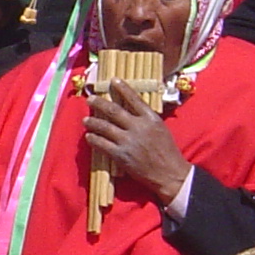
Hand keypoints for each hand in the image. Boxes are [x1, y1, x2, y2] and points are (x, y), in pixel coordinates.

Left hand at [82, 85, 187, 204]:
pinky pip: (102, 144)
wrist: (169, 174)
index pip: (134, 98)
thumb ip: (146, 119)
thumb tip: (130, 109)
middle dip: (99, 103)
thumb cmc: (166, 151)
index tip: (113, 80)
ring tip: (86, 120)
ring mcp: (128, 141)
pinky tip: (89, 137)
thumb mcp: (160, 129)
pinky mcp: (121, 155)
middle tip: (90, 99)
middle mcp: (138, 127)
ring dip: (93, 122)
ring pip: (105, 127)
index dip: (123, 88)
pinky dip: (93, 139)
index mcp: (150, 118)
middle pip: (114, 111)